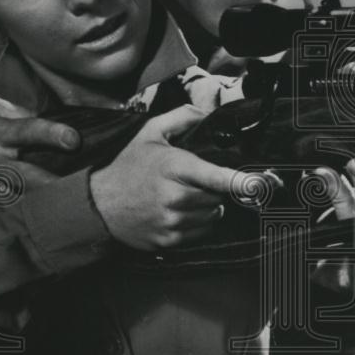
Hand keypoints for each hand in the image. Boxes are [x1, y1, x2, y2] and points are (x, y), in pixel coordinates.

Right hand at [0, 95, 79, 216]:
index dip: (54, 134)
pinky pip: (9, 224)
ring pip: (25, 205)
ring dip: (50, 210)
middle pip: (34, 177)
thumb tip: (52, 118)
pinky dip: (29, 227)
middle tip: (90, 187)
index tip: (74, 140)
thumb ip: (18, 113)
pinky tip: (49, 231)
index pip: (29, 130)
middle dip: (63, 184)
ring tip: (77, 213)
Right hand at [89, 104, 258, 250]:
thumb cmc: (126, 166)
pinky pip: (200, 232)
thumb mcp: (149, 133)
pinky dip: (196, 222)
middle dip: (213, 188)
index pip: (215, 176)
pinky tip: (178, 212)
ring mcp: (172, 222)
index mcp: (173, 167)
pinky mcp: (169, 241)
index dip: (239, 181)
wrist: (96, 204)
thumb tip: (206, 113)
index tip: (258, 183)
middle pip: (217, 196)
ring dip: (207, 206)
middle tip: (192, 181)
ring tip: (184, 196)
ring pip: (211, 215)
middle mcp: (174, 197)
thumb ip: (180, 118)